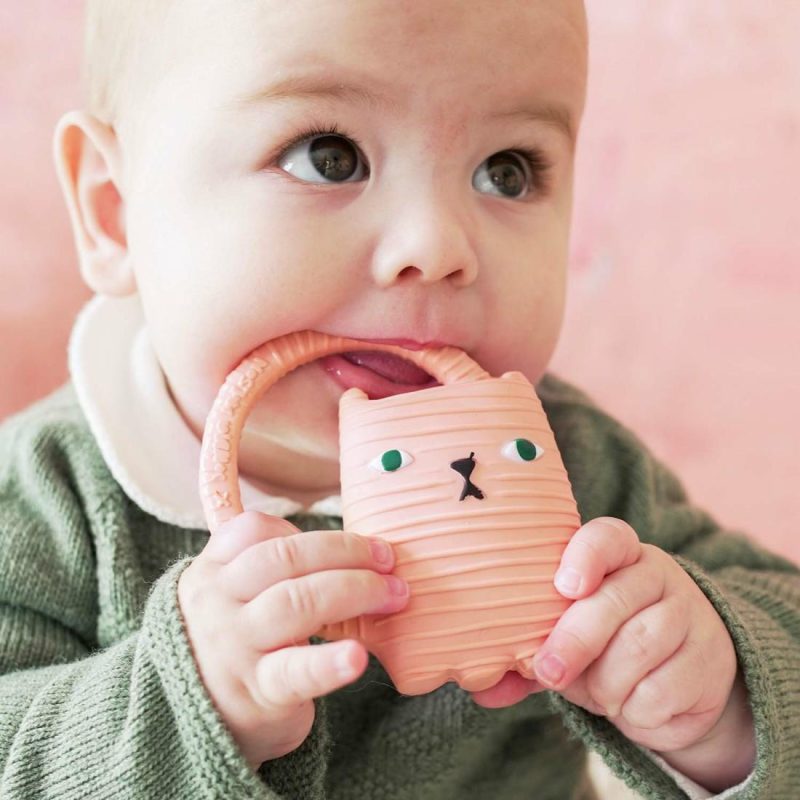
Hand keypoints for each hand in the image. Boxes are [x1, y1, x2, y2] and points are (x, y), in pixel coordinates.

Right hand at [177, 511, 409, 769]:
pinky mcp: (256, 693)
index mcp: (212, 572)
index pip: (254, 531)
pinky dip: (328, 663)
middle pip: (284, 559)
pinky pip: (294, 672)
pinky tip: (357, 657)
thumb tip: (346, 543)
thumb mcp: (230, 596)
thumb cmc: (235, 644)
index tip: (357, 543)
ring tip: (394, 596)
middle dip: (345, 552)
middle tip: (388, 560)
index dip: (310, 532)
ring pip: (295, 603)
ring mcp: (235, 648)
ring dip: (354, 591)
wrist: (196, 722)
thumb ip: (267, 562)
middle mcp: (217, 604)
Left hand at [471, 517, 739, 753]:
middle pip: (614, 601)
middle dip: (575, 641)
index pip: (607, 537)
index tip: (564, 587)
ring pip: (636, 649)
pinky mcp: (708, 659)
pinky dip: (635, 708)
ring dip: (605, 684)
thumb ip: (528, 653)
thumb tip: (482, 689)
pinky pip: (661, 689)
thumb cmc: (605, 646)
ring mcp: (688, 613)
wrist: (677, 682)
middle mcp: (656, 574)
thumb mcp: (566, 639)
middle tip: (549, 671)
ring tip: (597, 692)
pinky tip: (631, 703)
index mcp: (618, 553)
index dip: (586, 557)